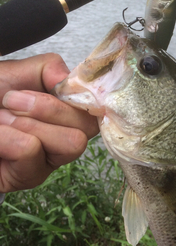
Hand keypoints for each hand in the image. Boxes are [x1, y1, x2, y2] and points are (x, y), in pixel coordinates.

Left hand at [0, 53, 98, 192]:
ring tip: (1, 120)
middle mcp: (64, 134)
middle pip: (87, 126)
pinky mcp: (31, 177)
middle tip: (11, 101)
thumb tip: (70, 79)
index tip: (57, 87)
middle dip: (48, 108)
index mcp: (64, 108)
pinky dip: (7, 137)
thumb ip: (47, 68)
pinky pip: (31, 150)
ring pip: (71, 142)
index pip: (97, 106)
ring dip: (28, 124)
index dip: (84, 97)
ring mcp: (50, 159)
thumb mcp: (13, 73)